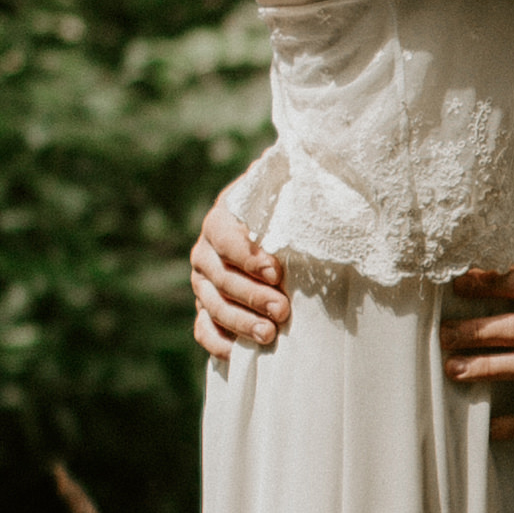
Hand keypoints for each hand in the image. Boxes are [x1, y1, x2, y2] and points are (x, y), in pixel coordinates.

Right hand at [192, 182, 290, 361]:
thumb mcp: (288, 188)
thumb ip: (294, 177)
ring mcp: (203, 283)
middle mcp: (205, 252)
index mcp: (221, 219)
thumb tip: (310, 158)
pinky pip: (203, 329)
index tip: (276, 270)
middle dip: (251, 295)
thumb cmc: (286, 208)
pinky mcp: (207, 309)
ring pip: (213, 305)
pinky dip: (217, 343)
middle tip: (282, 308)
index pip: (225, 238)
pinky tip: (238, 354)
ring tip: (269, 335)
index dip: (247, 255)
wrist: (276, 228)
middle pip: (220, 277)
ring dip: (240, 322)